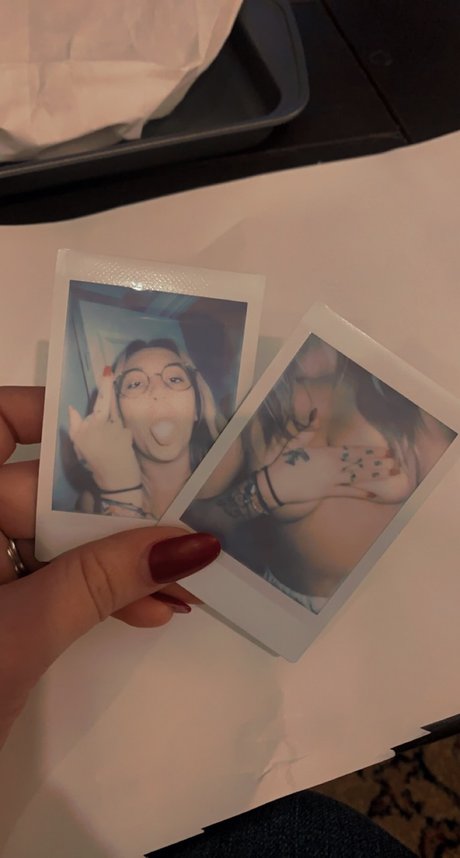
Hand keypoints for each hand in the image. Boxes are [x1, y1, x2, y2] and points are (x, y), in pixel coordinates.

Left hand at [0, 387, 219, 749]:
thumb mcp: (23, 631)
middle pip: (42, 492)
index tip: (122, 430)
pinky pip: (44, 581)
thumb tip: (193, 545)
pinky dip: (90, 595)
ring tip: (183, 583)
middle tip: (185, 519)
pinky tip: (147, 611)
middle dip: (117, 512)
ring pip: (50, 543)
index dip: (52, 416)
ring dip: (115, 562)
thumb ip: (103, 581)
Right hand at [263, 429, 402, 505]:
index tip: (385, 451)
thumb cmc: (284, 463)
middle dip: (378, 464)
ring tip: (389, 474)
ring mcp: (330, 480)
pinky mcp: (326, 492)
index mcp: (325, 453)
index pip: (353, 452)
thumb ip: (308, 428)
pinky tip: (373, 493)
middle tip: (396, 464)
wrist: (274, 485)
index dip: (370, 452)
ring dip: (374, 475)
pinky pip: (347, 492)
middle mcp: (331, 466)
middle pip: (359, 464)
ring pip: (357, 477)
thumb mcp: (295, 443)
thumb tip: (315, 413)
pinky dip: (360, 492)